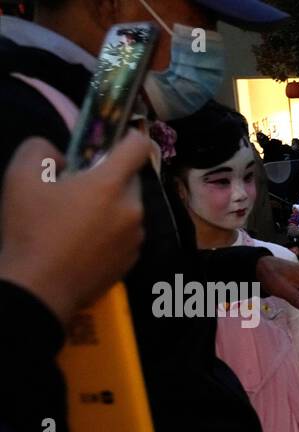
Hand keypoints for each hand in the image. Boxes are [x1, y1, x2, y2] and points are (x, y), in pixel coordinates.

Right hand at [0, 133, 149, 321]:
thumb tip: (60, 157)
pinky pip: (125, 234)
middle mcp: (132, 210)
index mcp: (110, 185)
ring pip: (128, 208)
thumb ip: (41, 150)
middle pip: (130, 179)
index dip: (127, 137)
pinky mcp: (132, 261)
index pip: (139, 146)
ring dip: (110, 205)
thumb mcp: (20, 176)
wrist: (39, 289)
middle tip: (77, 185)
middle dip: (109, 177)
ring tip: (76, 217)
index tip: (110, 139)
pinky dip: (111, 230)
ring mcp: (135, 238)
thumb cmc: (30, 230)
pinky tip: (82, 240)